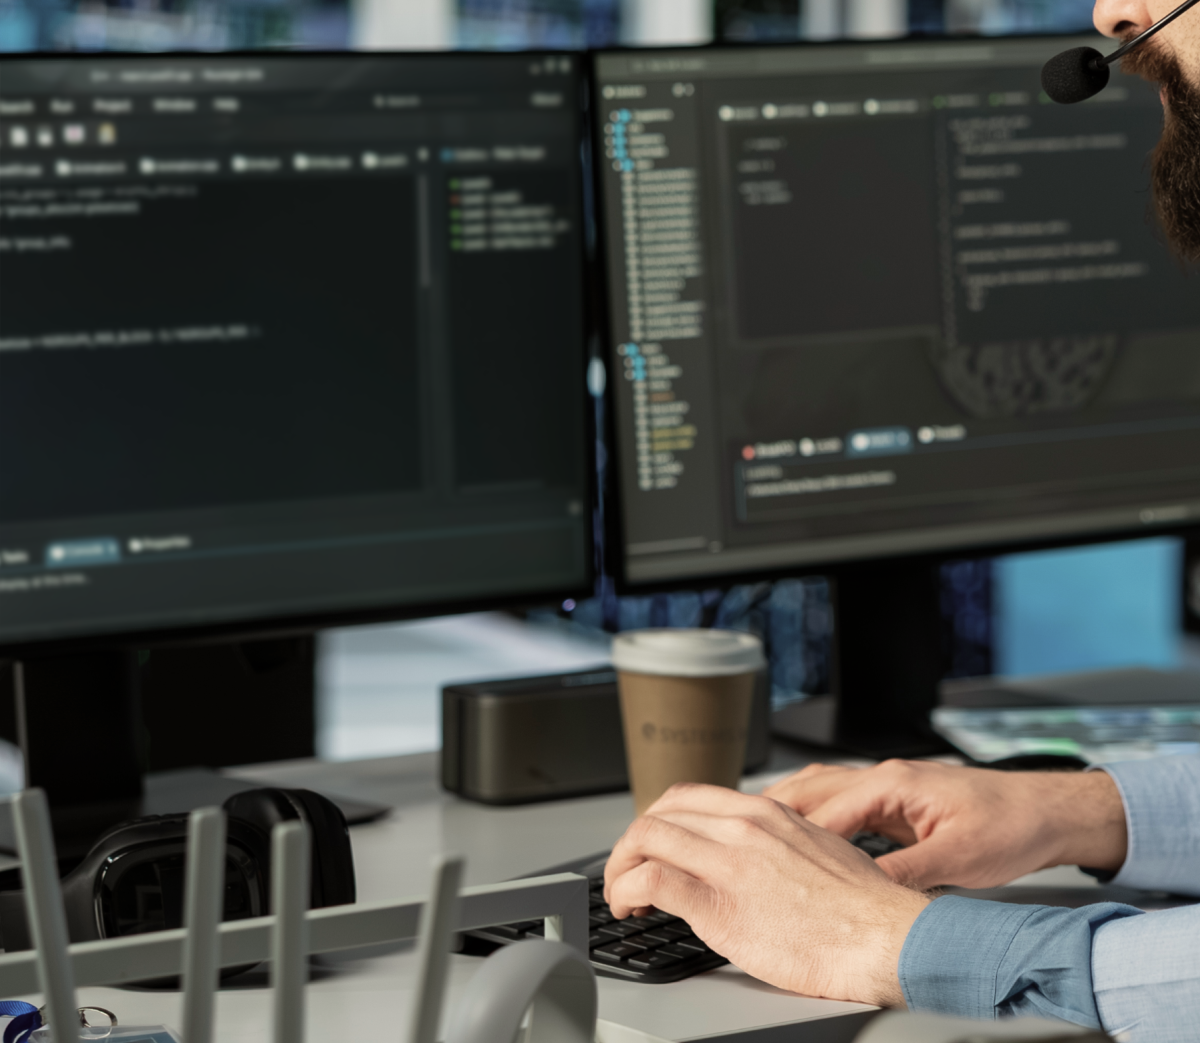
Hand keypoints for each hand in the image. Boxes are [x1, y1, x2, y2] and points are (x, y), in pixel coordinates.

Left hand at [603, 784, 929, 1006]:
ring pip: (645, 839)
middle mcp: (743, 827)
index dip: (658, 820)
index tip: (652, 845)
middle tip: (628, 872)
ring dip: (620, 867)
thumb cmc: (862, 908)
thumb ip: (776, 843)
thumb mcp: (817, 848)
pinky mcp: (718, 905)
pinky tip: (630, 908)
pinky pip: (651, 880)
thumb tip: (754, 856)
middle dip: (631, 844)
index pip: (688, 797)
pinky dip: (626, 891)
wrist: (885, 939)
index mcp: (766, 813)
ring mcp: (729, 862)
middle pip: (658, 814)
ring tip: (622, 895)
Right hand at [763, 760, 1127, 890]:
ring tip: (754, 832)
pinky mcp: (894, 799)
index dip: (795, 838)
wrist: (1044, 810)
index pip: (828, 810)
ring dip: (787, 809)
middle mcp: (884, 777)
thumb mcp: (959, 859)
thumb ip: (906, 872)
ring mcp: (887, 785)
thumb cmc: (1010, 825)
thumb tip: (864, 891)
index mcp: (895, 784)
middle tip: (738, 836)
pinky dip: (812, 815)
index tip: (768, 858)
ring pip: (820, 790)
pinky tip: (798, 834)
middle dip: (773, 813)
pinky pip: (839, 802)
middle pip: (811, 789)